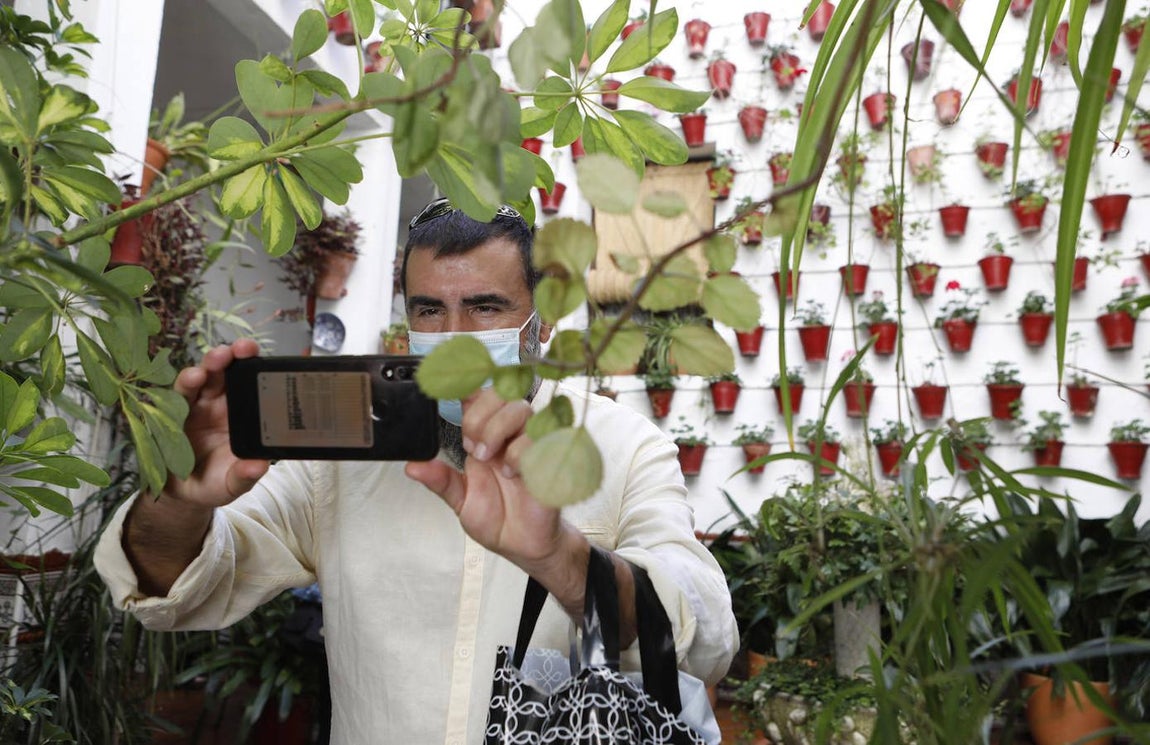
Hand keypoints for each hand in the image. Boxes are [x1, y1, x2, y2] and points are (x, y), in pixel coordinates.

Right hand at [164, 339, 269, 506]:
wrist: (182, 493)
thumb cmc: (214, 481)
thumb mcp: (233, 483)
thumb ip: (245, 475)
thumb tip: (259, 466)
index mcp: (240, 414)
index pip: (249, 384)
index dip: (255, 369)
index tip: (263, 360)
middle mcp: (219, 404)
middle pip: (225, 373)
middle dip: (232, 357)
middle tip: (239, 349)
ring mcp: (195, 406)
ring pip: (200, 379)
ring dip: (206, 368)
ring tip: (212, 365)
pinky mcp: (171, 412)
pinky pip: (175, 395)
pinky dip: (184, 385)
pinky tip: (192, 379)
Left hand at [405, 390, 587, 586]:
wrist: (524, 544)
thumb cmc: (497, 519)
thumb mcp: (461, 501)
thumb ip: (440, 481)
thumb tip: (412, 466)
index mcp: (485, 437)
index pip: (477, 396)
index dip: (465, 391)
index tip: (450, 402)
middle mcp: (510, 435)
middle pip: (499, 394)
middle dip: (479, 416)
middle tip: (472, 446)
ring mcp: (531, 443)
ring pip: (520, 408)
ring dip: (497, 430)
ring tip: (489, 459)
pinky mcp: (551, 457)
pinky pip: (540, 437)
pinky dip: (520, 452)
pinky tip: (512, 473)